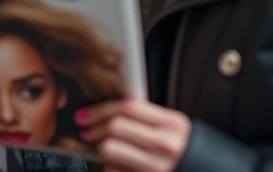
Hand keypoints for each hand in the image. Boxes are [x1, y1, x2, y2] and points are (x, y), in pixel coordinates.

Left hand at [76, 98, 190, 171]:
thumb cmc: (187, 154)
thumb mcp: (175, 130)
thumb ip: (148, 119)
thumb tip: (109, 113)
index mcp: (173, 124)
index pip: (128, 107)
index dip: (100, 109)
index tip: (85, 114)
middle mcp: (166, 146)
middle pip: (115, 127)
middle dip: (94, 128)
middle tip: (86, 131)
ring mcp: (157, 167)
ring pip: (110, 150)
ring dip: (102, 149)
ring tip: (106, 150)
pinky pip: (114, 171)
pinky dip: (111, 168)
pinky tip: (118, 166)